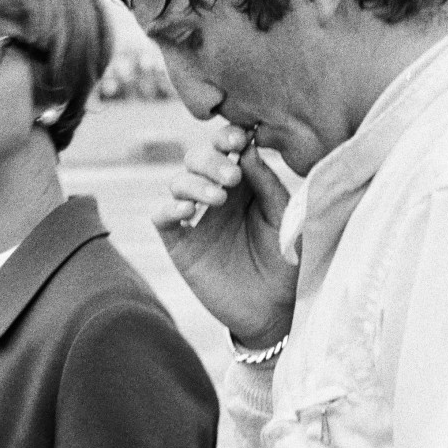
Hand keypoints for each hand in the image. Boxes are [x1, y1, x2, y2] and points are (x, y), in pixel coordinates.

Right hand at [153, 123, 296, 347]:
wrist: (276, 310)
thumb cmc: (286, 260)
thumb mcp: (284, 218)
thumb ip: (267, 184)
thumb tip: (247, 149)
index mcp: (243, 184)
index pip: (226, 149)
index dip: (226, 137)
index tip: (237, 137)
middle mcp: (216, 196)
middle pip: (196, 159)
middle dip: (210, 159)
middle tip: (231, 175)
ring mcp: (196, 219)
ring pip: (178, 183)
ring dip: (194, 183)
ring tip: (217, 198)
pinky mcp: (180, 244)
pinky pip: (162, 217)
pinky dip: (169, 209)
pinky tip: (187, 212)